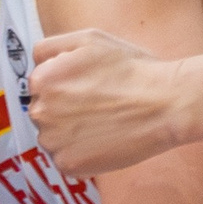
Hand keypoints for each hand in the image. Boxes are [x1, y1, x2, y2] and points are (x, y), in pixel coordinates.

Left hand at [28, 29, 187, 176]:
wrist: (167, 104)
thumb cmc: (133, 70)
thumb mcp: (89, 39)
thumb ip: (50, 47)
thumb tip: (35, 62)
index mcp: (41, 80)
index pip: (40, 86)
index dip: (66, 86)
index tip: (89, 88)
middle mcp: (39, 111)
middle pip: (44, 113)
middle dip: (65, 110)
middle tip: (100, 106)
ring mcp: (52, 141)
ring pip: (53, 138)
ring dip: (71, 134)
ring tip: (104, 123)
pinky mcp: (68, 164)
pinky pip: (66, 160)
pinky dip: (81, 154)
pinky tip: (104, 141)